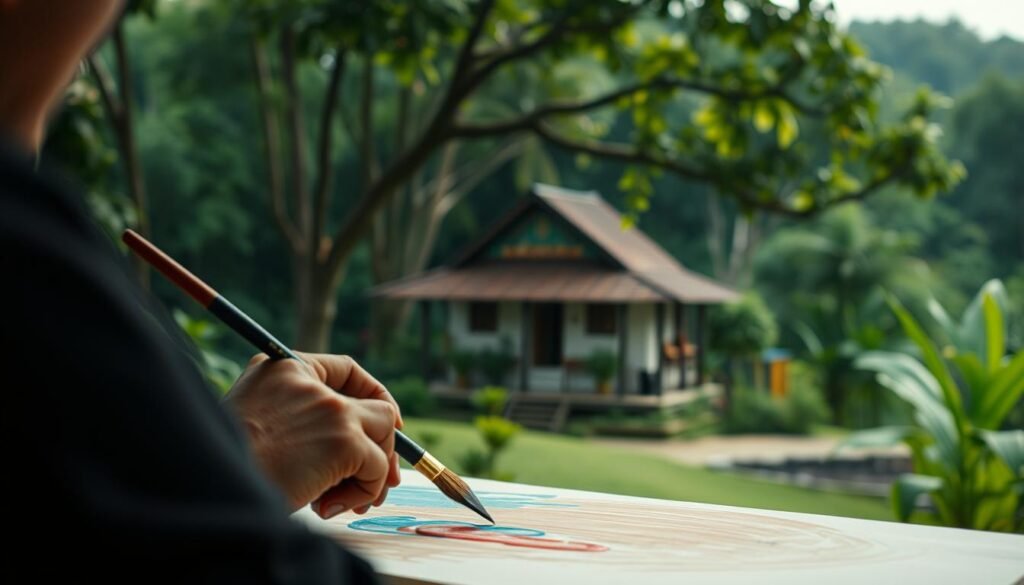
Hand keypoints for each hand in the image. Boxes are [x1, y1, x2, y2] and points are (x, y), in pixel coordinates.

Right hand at [224, 353, 403, 517]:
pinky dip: (362, 493)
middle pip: (376, 405)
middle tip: (376, 480)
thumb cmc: (228, 466)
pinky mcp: (344, 440)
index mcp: (282, 367)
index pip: (346, 371)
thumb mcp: (255, 422)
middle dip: (383, 445)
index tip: (386, 423)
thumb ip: (297, 418)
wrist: (211, 489)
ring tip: (342, 500)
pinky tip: (326, 507)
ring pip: (384, 434)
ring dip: (371, 473)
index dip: (371, 396)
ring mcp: (331, 409)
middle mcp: (310, 381)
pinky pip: (376, 468)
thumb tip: (352, 445)